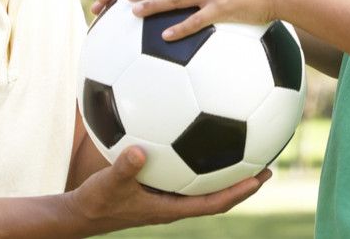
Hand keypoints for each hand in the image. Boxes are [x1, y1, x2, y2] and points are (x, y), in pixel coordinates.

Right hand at [66, 146, 269, 231]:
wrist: (81, 213)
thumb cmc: (96, 201)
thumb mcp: (108, 183)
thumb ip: (124, 168)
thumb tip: (139, 151)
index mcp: (171, 208)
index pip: (215, 203)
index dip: (240, 192)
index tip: (261, 176)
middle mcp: (174, 203)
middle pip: (218, 193)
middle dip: (244, 180)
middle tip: (268, 162)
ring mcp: (167, 196)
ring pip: (204, 183)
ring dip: (225, 168)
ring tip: (246, 146)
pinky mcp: (157, 187)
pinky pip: (186, 173)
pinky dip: (199, 159)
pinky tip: (199, 135)